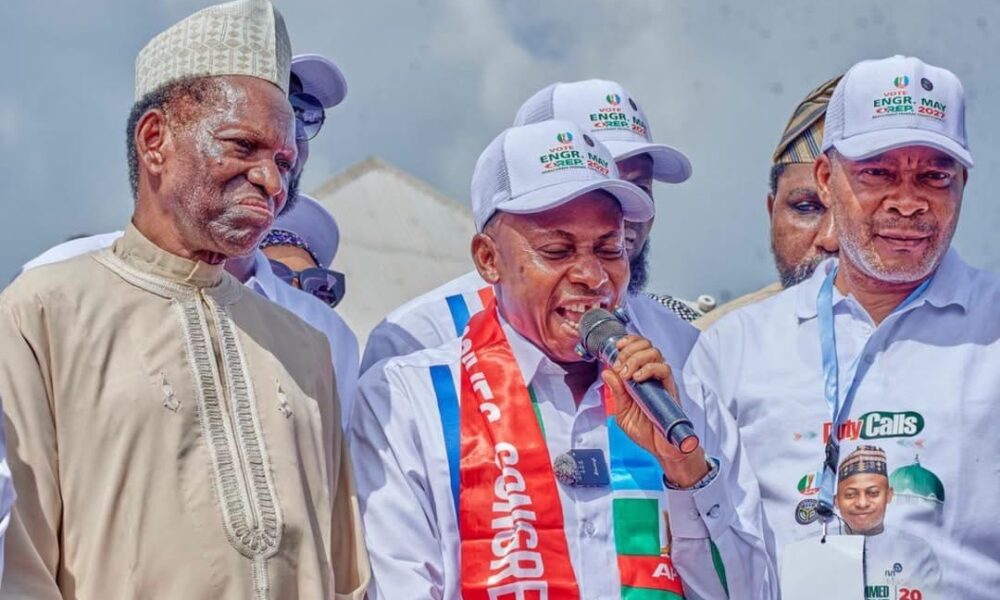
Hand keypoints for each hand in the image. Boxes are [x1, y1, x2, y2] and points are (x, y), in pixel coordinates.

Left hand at [601, 335, 709, 487]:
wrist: (661, 449)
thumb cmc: (645, 431)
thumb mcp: (623, 412)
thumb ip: (616, 393)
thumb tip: (607, 373)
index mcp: (641, 378)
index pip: (638, 349)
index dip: (628, 342)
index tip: (616, 347)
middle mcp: (653, 376)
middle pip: (646, 345)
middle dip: (629, 349)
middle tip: (620, 365)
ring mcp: (662, 382)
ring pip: (655, 353)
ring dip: (637, 358)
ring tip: (627, 373)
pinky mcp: (670, 389)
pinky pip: (664, 370)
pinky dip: (648, 369)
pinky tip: (637, 378)